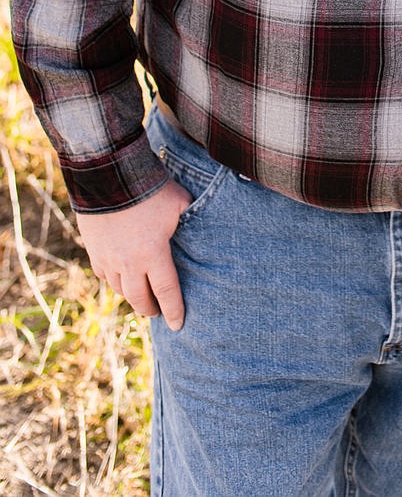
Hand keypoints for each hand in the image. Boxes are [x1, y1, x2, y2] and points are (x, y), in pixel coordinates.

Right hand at [76, 179, 192, 330]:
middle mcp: (129, 263)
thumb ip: (192, 217)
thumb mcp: (180, 201)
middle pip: (140, 298)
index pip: (166, 291)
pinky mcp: (94, 250)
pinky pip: (104, 275)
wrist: (110, 175)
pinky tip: (121, 278)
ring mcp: (108, 259)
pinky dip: (114, 280)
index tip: (178, 326)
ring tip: (141, 296)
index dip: (174, 310)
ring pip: (120, 289)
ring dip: (132, 296)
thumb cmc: (151, 189)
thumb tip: (207, 220)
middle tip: (158, 312)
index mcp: (153, 254)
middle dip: (151, 309)